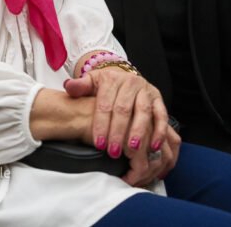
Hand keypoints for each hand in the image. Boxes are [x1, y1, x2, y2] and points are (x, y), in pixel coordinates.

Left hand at [64, 66, 176, 186]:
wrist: (124, 78)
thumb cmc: (105, 87)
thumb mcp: (91, 83)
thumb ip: (80, 87)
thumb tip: (69, 86)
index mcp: (112, 80)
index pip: (105, 104)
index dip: (102, 124)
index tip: (98, 143)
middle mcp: (131, 83)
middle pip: (124, 109)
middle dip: (118, 132)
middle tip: (113, 152)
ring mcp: (146, 91)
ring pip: (144, 112)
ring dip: (139, 132)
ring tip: (133, 149)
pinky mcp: (159, 100)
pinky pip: (161, 115)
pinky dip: (159, 131)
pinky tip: (153, 146)